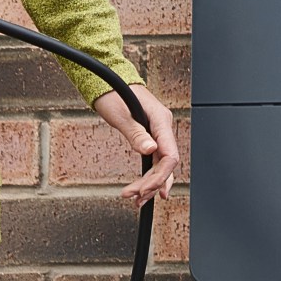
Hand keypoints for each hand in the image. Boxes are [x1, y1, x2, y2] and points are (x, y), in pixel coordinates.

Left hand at [91, 84, 177, 207]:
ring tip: (138, 198)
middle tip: (136, 197)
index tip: (145, 189)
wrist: (110, 81)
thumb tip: (151, 150)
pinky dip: (149, 175)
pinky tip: (145, 188)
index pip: (170, 155)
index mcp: (161, 120)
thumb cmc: (114, 92)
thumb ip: (136, 133)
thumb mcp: (121, 114)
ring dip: (151, 183)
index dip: (160, 176)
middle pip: (166, 164)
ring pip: (161, 165)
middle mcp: (163, 127)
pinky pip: (155, 159)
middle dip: (152, 184)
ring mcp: (158, 132)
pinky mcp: (151, 136)